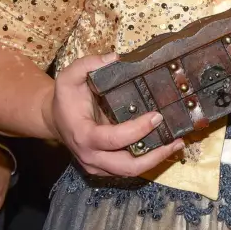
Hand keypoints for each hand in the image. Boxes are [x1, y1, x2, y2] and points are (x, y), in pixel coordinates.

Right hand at [48, 52, 183, 177]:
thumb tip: (114, 57)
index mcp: (83, 135)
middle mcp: (91, 156)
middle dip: (155, 155)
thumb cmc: (66, 98)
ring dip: (156, 160)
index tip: (157, 116)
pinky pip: (129, 169)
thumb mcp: (69, 76)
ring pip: (131, 172)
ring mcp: (98, 166)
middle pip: (127, 167)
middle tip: (175, 139)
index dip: (137, 130)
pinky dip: (148, 160)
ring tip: (176, 144)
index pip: (114, 139)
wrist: (54, 119)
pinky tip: (164, 147)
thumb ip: (88, 64)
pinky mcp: (105, 168)